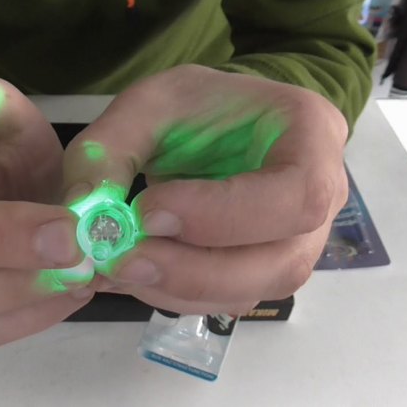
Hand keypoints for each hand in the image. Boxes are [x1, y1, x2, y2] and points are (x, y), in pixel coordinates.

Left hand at [63, 64, 347, 314]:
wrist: (222, 124)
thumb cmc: (197, 106)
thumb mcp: (146, 105)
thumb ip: (108, 150)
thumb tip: (82, 214)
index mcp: (311, 135)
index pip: (296, 193)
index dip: (223, 214)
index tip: (147, 210)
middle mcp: (325, 199)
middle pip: (280, 261)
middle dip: (192, 268)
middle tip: (121, 258)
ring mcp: (298, 243)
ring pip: (252, 291)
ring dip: (177, 288)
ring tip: (119, 263)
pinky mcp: (263, 271)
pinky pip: (227, 301)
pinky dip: (174, 295)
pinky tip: (135, 273)